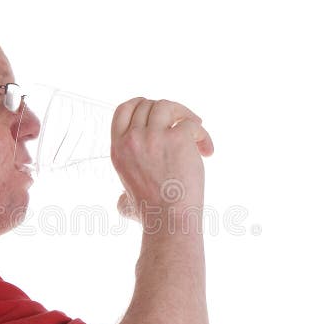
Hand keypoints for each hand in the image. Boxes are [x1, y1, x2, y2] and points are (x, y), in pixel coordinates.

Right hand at [110, 98, 213, 226]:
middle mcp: (133, 139)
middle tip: (182, 124)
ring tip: (196, 131)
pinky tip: (206, 151)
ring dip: (184, 114)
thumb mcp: (125, 201)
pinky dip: (202, 135)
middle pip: (148, 105)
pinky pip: (191, 124)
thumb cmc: (152, 215)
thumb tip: (122, 200)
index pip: (123, 110)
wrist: (169, 220)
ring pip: (167, 106)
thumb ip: (122, 194)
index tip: (153, 109)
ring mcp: (154, 137)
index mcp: (118, 149)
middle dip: (167, 111)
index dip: (139, 104)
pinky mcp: (178, 139)